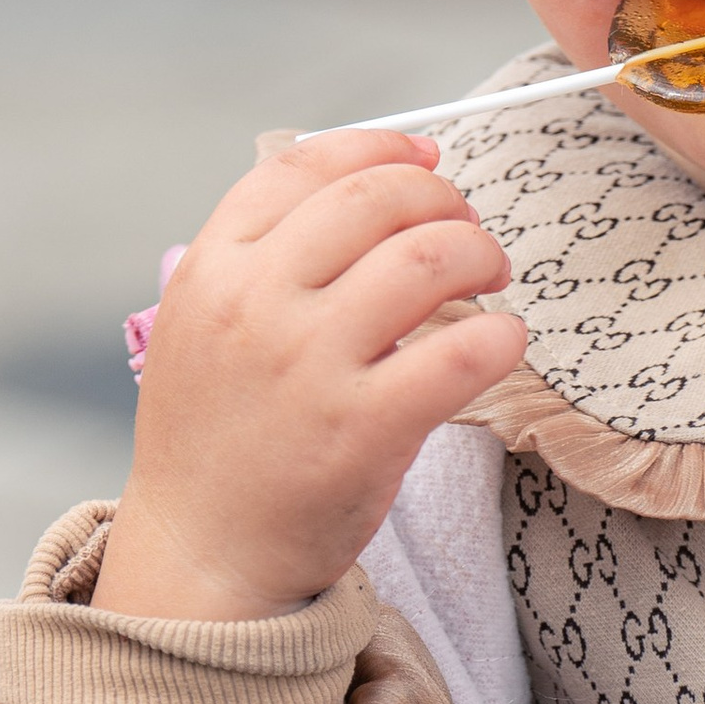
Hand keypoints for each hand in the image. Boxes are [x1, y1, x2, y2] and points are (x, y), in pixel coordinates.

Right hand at [93, 132, 526, 618]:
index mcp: (213, 269)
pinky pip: (462, 352)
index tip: (426, 157)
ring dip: (481, 253)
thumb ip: (264, 258)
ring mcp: (309, 366)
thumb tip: (372, 183)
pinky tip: (503, 342)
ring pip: (430, 257)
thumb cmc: (218, 439)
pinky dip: (502, 335)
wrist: (201, 556)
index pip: (306, 166)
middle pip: (379, 199)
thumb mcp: (202, 327)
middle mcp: (256, 305)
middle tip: (471, 234)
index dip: (381, 147)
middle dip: (446, 200)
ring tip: (492, 278)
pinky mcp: (363, 429)